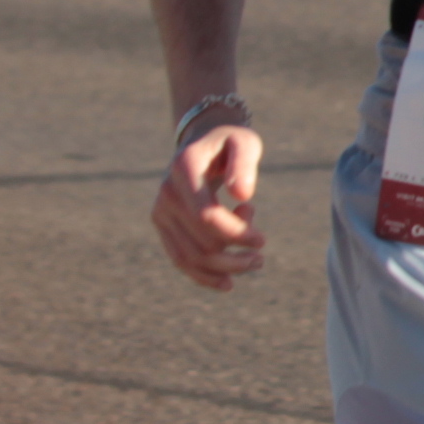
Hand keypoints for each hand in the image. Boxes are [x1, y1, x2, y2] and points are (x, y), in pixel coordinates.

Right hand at [150, 120, 267, 292]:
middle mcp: (166, 192)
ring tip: (254, 263)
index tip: (262, 240)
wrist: (205, 141)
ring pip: (188, 256)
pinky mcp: (162, 224)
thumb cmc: (230, 142)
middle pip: (199, 241)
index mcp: (184, 169)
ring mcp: (160, 210)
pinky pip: (178, 258)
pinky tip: (227, 282)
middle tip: (261, 256)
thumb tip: (244, 196)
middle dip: (235, 256)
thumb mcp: (244, 142)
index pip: (206, 215)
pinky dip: (202, 275)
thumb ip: (244, 164)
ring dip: (224, 269)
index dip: (236, 233)